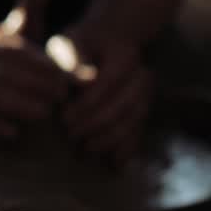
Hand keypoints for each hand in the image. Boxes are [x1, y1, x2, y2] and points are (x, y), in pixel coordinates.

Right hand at [0, 0, 72, 138]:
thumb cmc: (0, 57)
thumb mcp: (10, 33)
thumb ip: (29, 16)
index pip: (15, 52)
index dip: (41, 65)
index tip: (64, 77)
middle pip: (3, 75)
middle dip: (34, 86)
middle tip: (60, 97)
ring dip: (18, 106)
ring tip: (44, 113)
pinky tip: (13, 133)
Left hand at [60, 35, 151, 161]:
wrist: (105, 46)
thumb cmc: (79, 47)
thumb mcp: (70, 45)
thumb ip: (73, 62)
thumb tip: (85, 82)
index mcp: (124, 56)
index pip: (107, 83)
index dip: (86, 104)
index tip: (63, 117)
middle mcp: (142, 76)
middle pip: (122, 106)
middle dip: (94, 124)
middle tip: (69, 135)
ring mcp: (146, 95)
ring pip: (133, 122)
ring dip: (109, 139)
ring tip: (85, 149)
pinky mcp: (143, 112)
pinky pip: (140, 132)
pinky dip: (128, 149)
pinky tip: (115, 166)